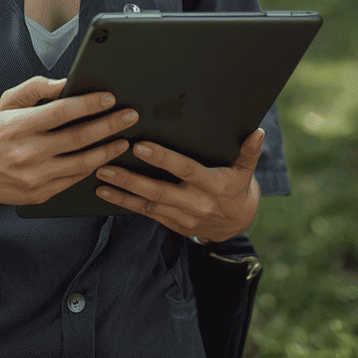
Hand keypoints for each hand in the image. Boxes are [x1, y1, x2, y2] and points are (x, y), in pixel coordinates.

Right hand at [0, 76, 140, 207]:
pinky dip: (92, 168)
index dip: (88, 104)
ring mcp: (36, 176)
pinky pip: (74, 180)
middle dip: (109, 125)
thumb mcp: (6, 102)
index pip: (61, 112)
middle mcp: (29, 151)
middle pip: (78, 138)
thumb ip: (36, 88)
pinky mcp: (41, 194)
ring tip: (124, 139)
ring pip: (82, 163)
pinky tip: (105, 158)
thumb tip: (66, 83)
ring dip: (107, 150)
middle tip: (130, 116)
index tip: (109, 98)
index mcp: (20, 125)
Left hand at [93, 128, 264, 241]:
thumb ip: (249, 151)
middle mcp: (196, 203)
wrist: (236, 225)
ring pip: (148, 204)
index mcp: (213, 185)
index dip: (163, 159)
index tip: (140, 147)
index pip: (185, 170)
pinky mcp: (172, 223)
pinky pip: (146, 213)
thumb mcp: (246, 170)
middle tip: (106, 165)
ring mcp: (182, 217)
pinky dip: (125, 203)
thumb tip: (258, 132)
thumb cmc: (237, 188)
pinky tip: (106, 193)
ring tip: (99, 178)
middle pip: (159, 191)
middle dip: (131, 179)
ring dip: (122, 191)